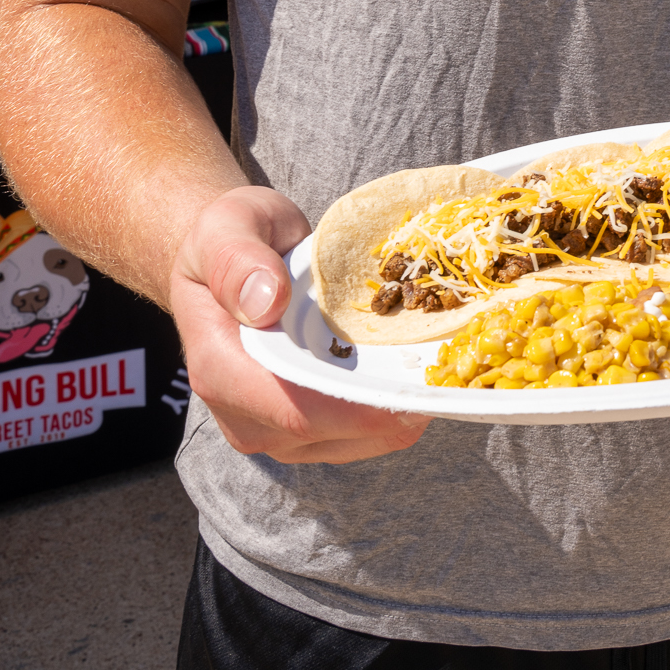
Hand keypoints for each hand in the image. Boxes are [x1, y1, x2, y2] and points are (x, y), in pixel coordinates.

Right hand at [171, 186, 428, 463]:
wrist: (226, 258)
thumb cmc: (228, 237)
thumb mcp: (227, 228)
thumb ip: (239, 261)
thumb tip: (266, 302)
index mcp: (220, 371)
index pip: (294, 412)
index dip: (356, 411)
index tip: (411, 390)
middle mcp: (245, 415)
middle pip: (331, 433)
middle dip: (392, 409)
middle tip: (449, 371)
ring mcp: (274, 428)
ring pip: (352, 442)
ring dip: (398, 411)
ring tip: (439, 365)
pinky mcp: (300, 427)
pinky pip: (355, 432)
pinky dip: (390, 408)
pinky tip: (415, 369)